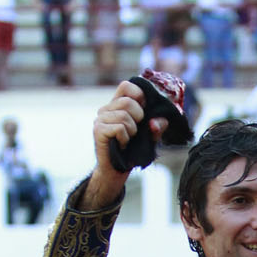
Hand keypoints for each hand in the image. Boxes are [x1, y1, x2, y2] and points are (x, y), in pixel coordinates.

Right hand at [83, 79, 166, 207]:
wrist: (116, 171)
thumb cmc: (132, 151)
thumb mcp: (149, 137)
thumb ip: (157, 127)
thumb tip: (157, 122)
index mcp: (117, 105)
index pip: (126, 86)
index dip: (138, 94)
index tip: (144, 109)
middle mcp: (106, 109)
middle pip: (128, 101)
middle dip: (139, 117)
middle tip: (135, 131)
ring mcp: (100, 119)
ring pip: (124, 115)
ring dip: (132, 131)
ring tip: (128, 139)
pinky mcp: (98, 130)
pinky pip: (119, 128)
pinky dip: (125, 138)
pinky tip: (122, 144)